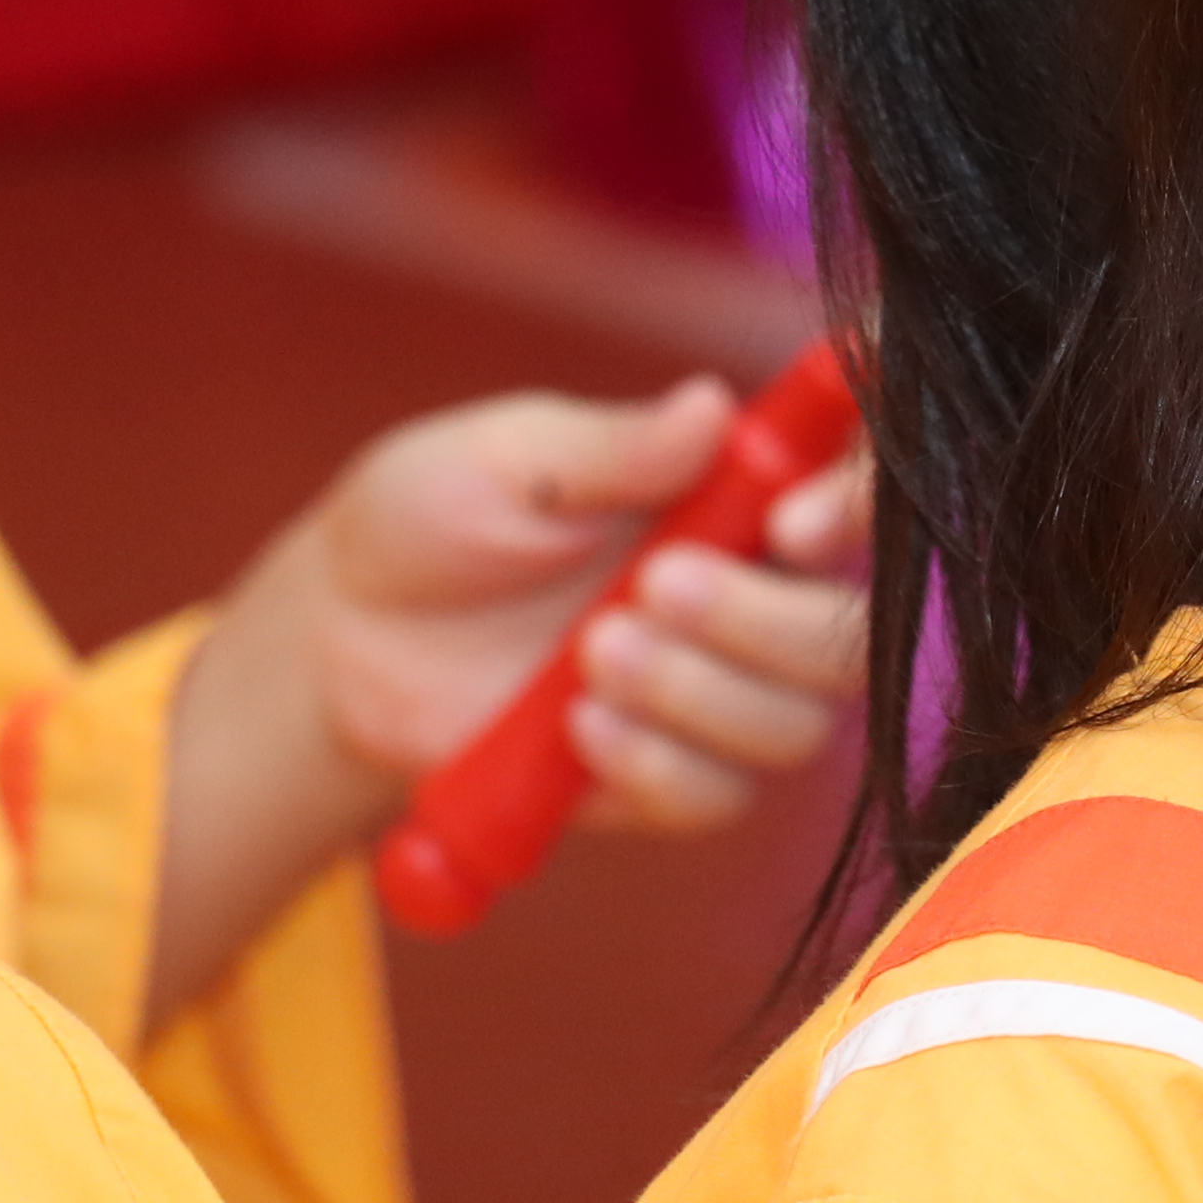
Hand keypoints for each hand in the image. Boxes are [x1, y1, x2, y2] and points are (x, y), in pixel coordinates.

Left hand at [149, 384, 872, 1025]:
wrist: (343, 643)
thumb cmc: (431, 520)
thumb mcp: (504, 460)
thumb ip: (612, 448)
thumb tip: (713, 405)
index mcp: (738, 492)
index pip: (858, 489)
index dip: (859, 506)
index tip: (789, 523)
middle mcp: (756, 593)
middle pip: (847, 634)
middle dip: (761, 623)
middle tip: (648, 591)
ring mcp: (719, 693)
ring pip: (794, 726)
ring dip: (698, 698)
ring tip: (588, 659)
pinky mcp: (669, 777)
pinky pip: (717, 797)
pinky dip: (655, 767)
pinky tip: (577, 728)